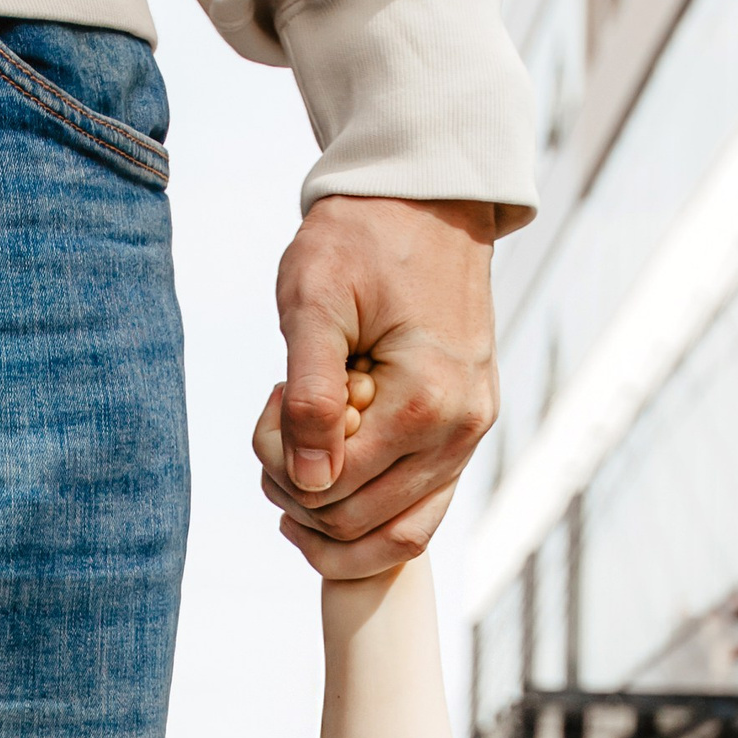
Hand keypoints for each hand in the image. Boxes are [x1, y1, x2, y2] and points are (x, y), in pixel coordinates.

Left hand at [254, 196, 498, 581]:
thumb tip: (310, 484)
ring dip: (329, 518)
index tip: (269, 399)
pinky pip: (418, 516)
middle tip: (278, 423)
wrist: (425, 201)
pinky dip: (368, 521)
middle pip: (356, 522)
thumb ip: (309, 395)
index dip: (279, 462)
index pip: (331, 488)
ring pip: (393, 537)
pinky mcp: (464, 438)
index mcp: (426, 404)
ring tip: (297, 460)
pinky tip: (326, 491)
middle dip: (298, 489)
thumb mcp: (313, 301)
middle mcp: (459, 434)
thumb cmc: (361, 238)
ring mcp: (468, 441)